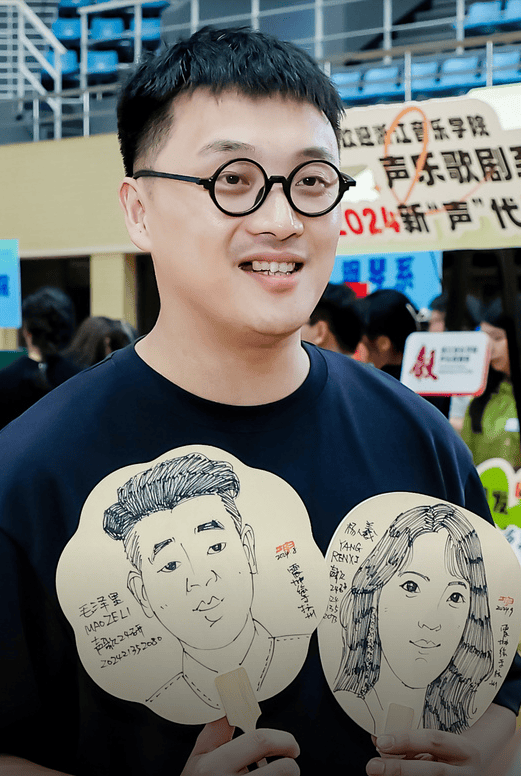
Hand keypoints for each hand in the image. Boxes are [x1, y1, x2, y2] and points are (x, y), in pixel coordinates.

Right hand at [181, 716, 299, 774]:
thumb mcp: (198, 756)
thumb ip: (216, 730)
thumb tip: (232, 702)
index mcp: (214, 766)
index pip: (259, 741)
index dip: (282, 739)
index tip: (289, 742)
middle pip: (282, 769)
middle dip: (291, 762)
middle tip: (290, 758)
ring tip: (274, 774)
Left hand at [365, 730, 481, 774]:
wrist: (477, 770)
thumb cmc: (452, 753)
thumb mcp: (439, 743)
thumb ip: (412, 742)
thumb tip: (378, 740)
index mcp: (464, 749)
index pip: (434, 740)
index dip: (407, 740)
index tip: (381, 741)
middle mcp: (465, 772)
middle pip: (432, 772)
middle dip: (400, 769)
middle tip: (373, 766)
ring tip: (379, 773)